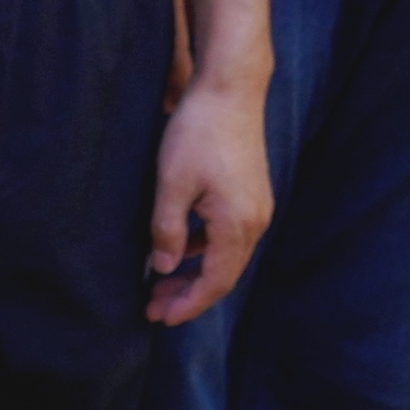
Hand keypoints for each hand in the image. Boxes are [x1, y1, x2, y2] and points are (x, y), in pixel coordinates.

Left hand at [141, 73, 271, 324]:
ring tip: (160, 283)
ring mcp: (256, 207)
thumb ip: (167, 230)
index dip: (188, 304)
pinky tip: (179, 248)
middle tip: (152, 308)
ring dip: (194, 271)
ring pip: (224, 255)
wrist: (229, 90)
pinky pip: (227, 235)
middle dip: (188, 294)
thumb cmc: (197, 133)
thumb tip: (163, 268)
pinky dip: (203, 248)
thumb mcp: (172, 182)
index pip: (215, 282)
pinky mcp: (250, 193)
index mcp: (237, 225)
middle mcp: (255, 222)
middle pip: (222, 274)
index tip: (160, 319)